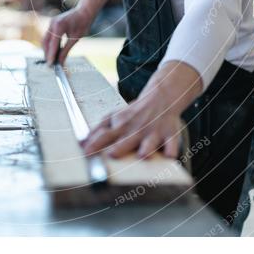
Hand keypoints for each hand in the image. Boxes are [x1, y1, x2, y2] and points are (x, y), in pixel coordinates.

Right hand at [42, 5, 93, 65]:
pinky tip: (53, 51)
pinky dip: (50, 44)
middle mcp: (52, 24)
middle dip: (47, 53)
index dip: (50, 55)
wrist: (84, 11)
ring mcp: (51, 23)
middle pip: (46, 42)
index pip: (52, 44)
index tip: (50, 65)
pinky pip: (48, 36)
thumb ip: (66, 50)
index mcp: (59, 26)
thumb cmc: (82, 24)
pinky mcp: (52, 24)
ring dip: (47, 49)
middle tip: (50, 64)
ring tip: (51, 60)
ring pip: (45, 39)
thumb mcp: (75, 39)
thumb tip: (60, 61)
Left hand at [81, 61, 203, 158]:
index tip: (85, 153)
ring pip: (150, 141)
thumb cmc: (133, 113)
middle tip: (112, 154)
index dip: (95, 143)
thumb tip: (80, 143)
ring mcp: (153, 131)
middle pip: (127, 139)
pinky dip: (172, 149)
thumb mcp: (114, 117)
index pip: (105, 135)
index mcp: (121, 125)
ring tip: (143, 155)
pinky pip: (173, 143)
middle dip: (120, 147)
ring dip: (146, 148)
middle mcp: (136, 129)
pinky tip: (169, 156)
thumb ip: (98, 130)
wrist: (160, 97)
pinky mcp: (170, 134)